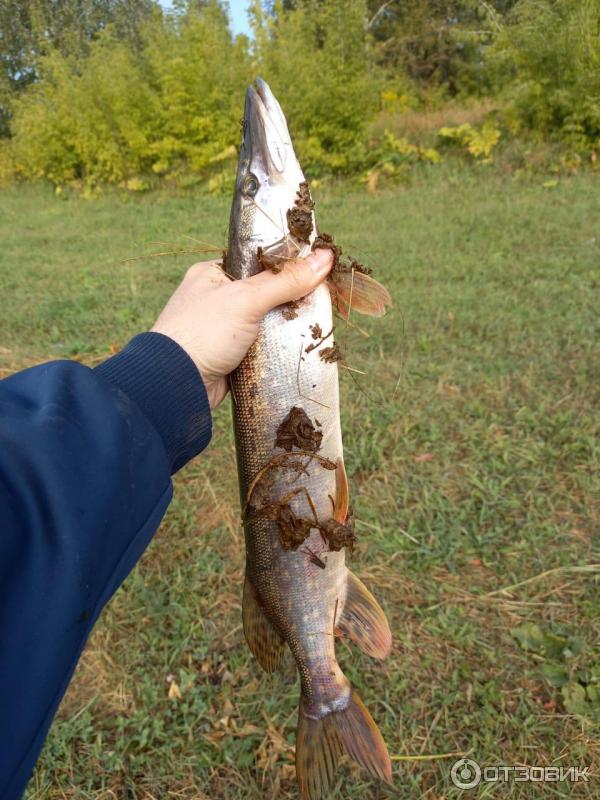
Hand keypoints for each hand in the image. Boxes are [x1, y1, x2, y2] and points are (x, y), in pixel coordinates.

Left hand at [151, 248, 332, 407]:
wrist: (175, 386)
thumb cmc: (203, 332)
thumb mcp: (247, 300)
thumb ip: (286, 281)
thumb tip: (325, 257)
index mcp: (212, 274)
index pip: (258, 262)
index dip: (287, 266)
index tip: (317, 271)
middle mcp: (215, 299)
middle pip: (265, 294)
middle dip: (290, 302)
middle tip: (320, 301)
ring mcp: (222, 330)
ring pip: (265, 324)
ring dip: (284, 329)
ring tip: (315, 326)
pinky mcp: (229, 356)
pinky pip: (260, 349)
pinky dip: (275, 351)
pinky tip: (297, 349)